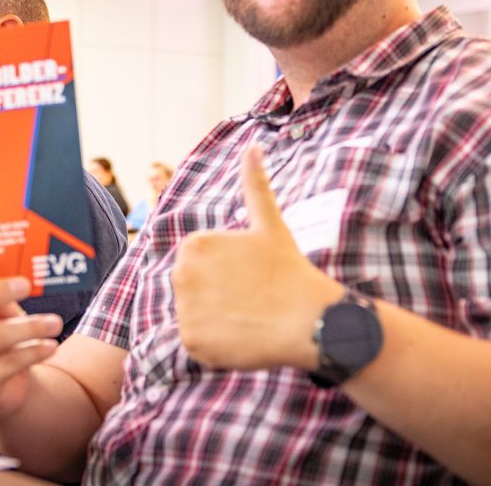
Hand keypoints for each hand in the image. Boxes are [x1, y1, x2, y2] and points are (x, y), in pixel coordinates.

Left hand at [172, 146, 342, 370]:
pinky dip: (216, 346)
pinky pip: (197, 344)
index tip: (250, 278)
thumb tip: (252, 145)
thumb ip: (255, 184)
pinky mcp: (192, 341)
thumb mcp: (269, 223)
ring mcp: (184, 309)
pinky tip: (241, 338)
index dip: (225, 274)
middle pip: (191, 290)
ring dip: (216, 321)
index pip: (198, 265)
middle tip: (250, 299)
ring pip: (194, 317)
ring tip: (248, 316)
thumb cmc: (289, 270)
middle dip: (216, 296)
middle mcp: (181, 274)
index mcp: (194, 245)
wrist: (309, 320)